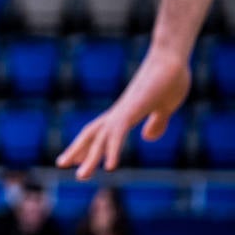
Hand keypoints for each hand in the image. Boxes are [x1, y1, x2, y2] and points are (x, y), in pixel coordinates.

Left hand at [56, 46, 190, 179]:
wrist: (173, 57)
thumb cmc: (171, 78)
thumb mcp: (165, 107)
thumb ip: (156, 122)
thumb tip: (147, 137)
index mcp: (124, 112)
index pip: (98, 131)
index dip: (87, 145)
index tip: (75, 160)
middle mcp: (119, 112)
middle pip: (91, 134)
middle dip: (77, 151)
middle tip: (61, 165)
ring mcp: (124, 110)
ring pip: (100, 138)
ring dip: (90, 158)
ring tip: (81, 176)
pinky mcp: (133, 109)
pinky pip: (118, 134)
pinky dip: (112, 151)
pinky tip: (110, 167)